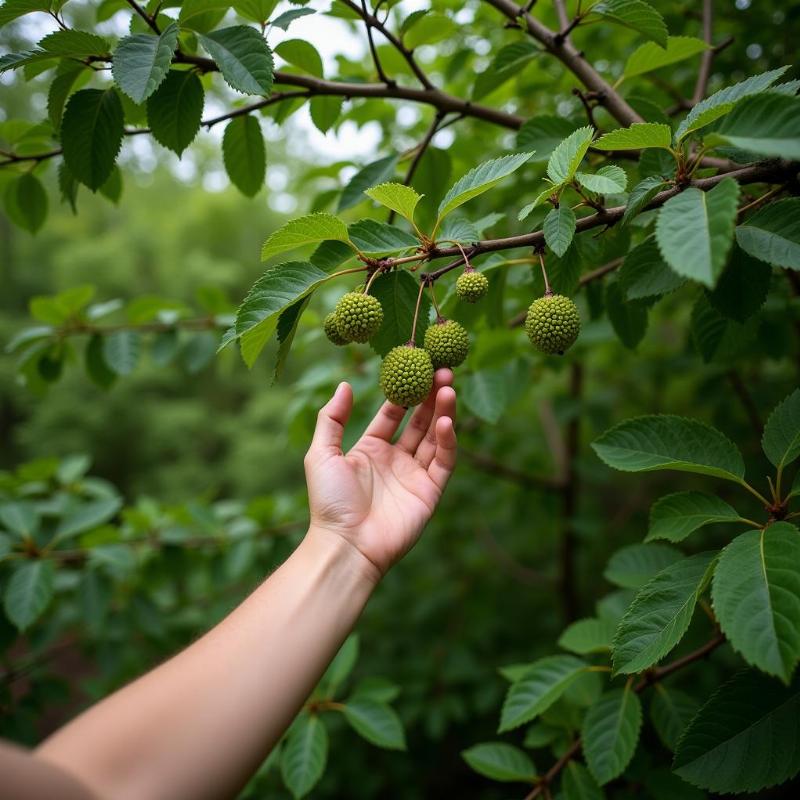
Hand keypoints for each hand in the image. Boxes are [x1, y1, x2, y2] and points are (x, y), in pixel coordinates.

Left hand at [304, 371, 456, 578]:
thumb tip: (344, 383)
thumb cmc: (329, 502)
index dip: (404, 390)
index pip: (393, 413)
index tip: (414, 365)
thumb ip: (331, 418)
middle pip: (419, 421)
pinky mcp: (430, 492)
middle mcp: (395, 460)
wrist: (345, 545)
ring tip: (448, 386)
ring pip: (435, 437)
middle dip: (430, 395)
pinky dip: (447, 440)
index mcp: (370, 449)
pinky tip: (446, 420)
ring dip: (443, 411)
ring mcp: (414, 476)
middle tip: (442, 368)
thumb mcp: (321, 453)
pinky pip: (443, 461)